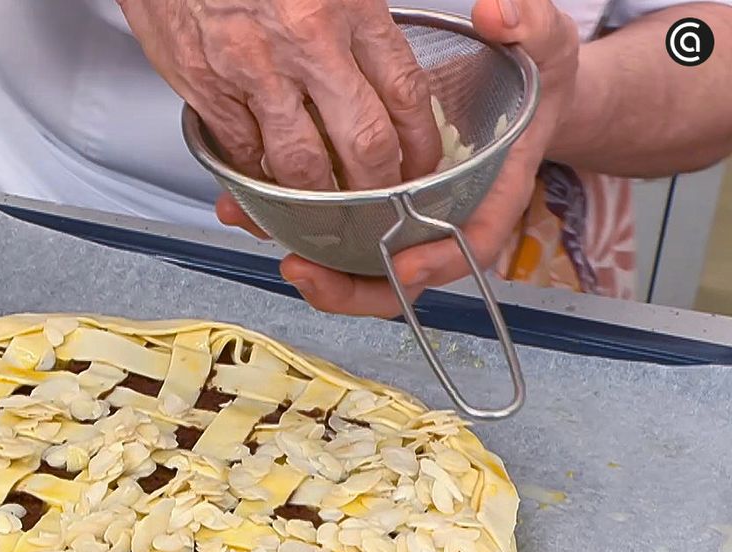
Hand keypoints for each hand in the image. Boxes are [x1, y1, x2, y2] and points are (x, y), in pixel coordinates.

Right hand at [117, 0, 443, 189]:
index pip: (406, 93)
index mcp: (349, 6)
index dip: (420, 145)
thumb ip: (360, 15)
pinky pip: (243, 158)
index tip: (420, 167)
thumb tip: (384, 62)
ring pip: (302, 165)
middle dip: (377, 189)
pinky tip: (268, 190)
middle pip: (364, 143)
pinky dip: (257, 184)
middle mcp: (308, 43)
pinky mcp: (209, 92)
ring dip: (317, 200)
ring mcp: (256, 74)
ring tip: (325, 213)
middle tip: (379, 207)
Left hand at [216, 0, 580, 316]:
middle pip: (400, 277)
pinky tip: (248, 208)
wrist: (515, 80)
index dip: (439, 261)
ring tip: (267, 243)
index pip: (470, 245)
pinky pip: (334, 230)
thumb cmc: (529, 70)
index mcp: (492, 194)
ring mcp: (403, 217)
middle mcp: (443, 217)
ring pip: (358, 264)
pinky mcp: (368, 203)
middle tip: (304, 270)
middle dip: (350, 286)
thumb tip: (497, 16)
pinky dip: (290, 225)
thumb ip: (527, 28)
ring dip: (312, 265)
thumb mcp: (542, 44)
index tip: (404, 265)